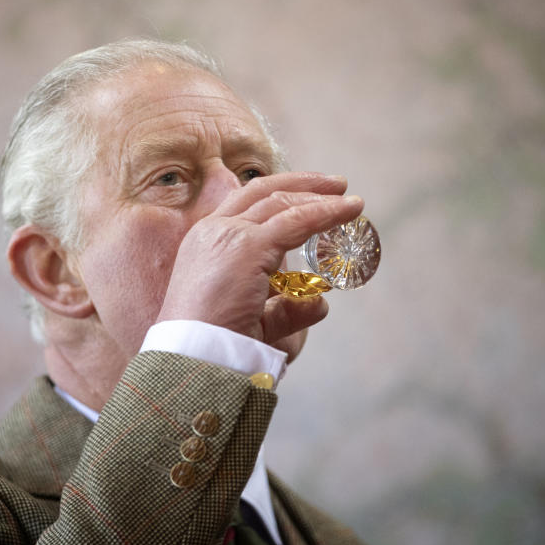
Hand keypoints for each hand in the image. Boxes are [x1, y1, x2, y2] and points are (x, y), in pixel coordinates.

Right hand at [156, 172, 362, 355]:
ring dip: (319, 197)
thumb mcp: (256, 320)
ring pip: (280, 203)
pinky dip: (325, 213)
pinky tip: (348, 211)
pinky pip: (296, 221)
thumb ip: (285, 308)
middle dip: (302, 184)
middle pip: (261, 192)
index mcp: (205, 243)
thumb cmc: (218, 347)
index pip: (245, 204)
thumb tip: (321, 302)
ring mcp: (228, 235)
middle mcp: (212, 231)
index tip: (311, 195)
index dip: (280, 194)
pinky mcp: (247, 247)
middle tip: (337, 185)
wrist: (194, 359)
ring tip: (350, 200)